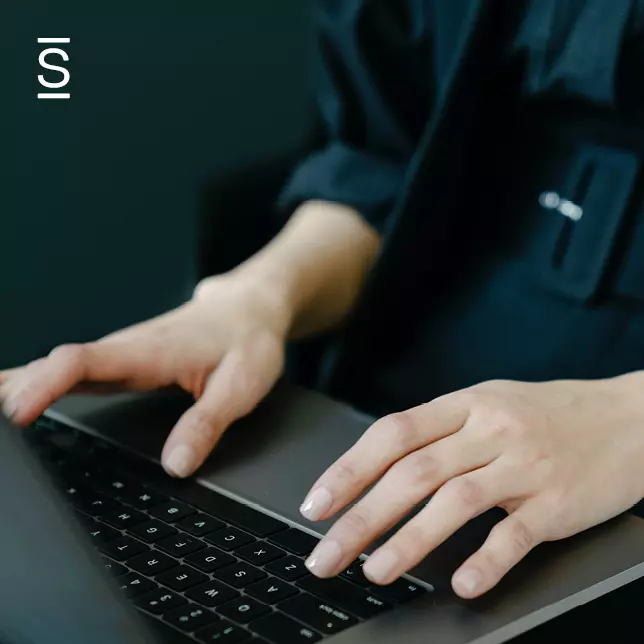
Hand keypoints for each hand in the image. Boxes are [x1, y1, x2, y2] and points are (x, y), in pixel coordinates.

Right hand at [0, 272, 290, 477]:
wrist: (251, 308)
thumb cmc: (248, 339)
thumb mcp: (240, 386)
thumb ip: (207, 424)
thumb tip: (175, 464)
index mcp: (150, 351)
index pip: (82, 363)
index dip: (44, 385)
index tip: (17, 412)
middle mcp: (128, 349)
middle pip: (56, 365)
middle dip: (15, 389)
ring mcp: (124, 353)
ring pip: (59, 367)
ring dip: (20, 384)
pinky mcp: (126, 360)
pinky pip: (74, 370)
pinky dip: (41, 381)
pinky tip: (22, 395)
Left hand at [299, 375, 643, 597]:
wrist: (629, 418)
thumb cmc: (549, 413)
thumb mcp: (490, 403)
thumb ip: (440, 429)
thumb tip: (380, 464)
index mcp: (466, 405)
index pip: (393, 433)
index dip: (349, 469)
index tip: (317, 503)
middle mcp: (490, 430)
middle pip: (413, 472)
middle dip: (361, 516)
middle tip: (326, 554)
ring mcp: (525, 464)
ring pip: (456, 501)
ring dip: (409, 541)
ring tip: (374, 571)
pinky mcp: (559, 500)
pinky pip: (517, 533)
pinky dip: (486, 560)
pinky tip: (462, 585)